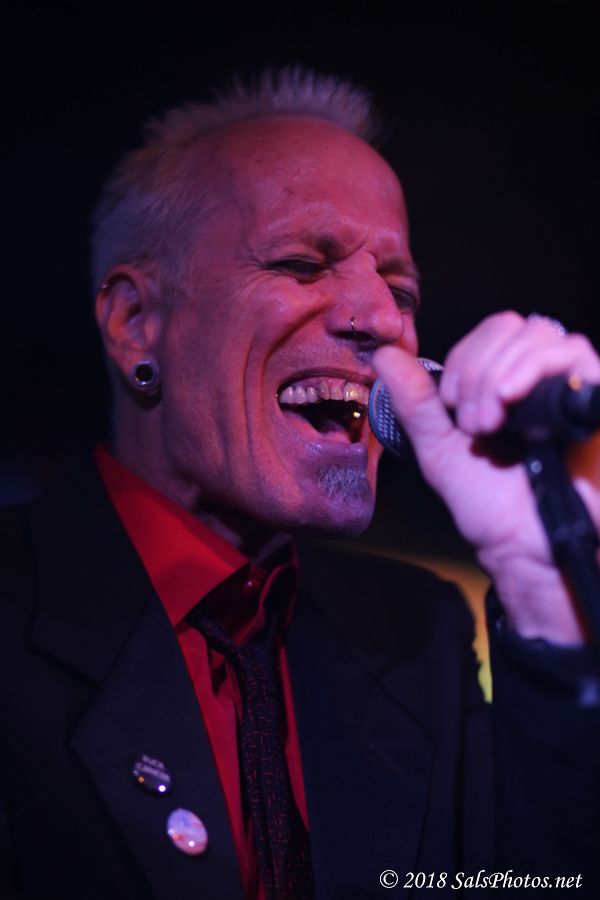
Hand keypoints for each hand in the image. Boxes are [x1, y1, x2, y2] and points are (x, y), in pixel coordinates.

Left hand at [373, 311, 599, 643]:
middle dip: (477, 369)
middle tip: (472, 424)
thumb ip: (415, 401)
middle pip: (512, 325)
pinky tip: (510, 398)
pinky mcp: (593, 396)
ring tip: (490, 426)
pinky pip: (573, 354)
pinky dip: (531, 367)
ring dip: (497, 375)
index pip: (490, 330)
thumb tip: (383, 354)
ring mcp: (570, 385)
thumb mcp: (438, 447)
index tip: (451, 405)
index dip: (464, 358)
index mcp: (507, 382)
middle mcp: (542, 378)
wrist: (522, 546)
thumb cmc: (488, 503)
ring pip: (538, 335)